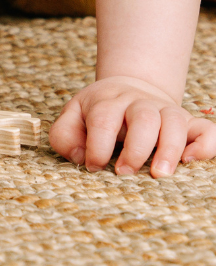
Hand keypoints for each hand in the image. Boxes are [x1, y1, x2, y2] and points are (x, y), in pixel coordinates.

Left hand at [50, 76, 215, 176]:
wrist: (129, 90)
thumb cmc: (98, 113)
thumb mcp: (73, 117)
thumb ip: (64, 136)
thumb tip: (81, 158)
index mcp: (108, 101)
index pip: (103, 119)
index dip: (97, 145)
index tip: (93, 166)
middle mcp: (139, 104)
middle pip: (142, 117)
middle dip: (135, 148)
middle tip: (125, 173)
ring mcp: (166, 112)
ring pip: (174, 122)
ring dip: (169, 149)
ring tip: (160, 175)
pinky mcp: (188, 124)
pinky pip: (206, 130)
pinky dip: (205, 145)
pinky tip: (191, 161)